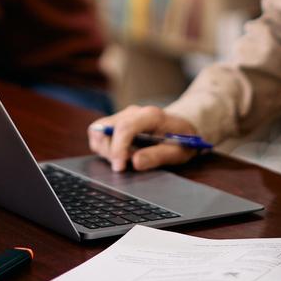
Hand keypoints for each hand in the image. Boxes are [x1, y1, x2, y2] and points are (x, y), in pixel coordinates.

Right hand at [87, 105, 201, 171]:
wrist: (183, 125)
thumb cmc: (182, 139)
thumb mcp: (178, 152)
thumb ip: (157, 156)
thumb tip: (135, 162)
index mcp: (151, 115)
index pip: (124, 128)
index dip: (117, 149)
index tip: (119, 168)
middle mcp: (133, 112)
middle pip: (106, 129)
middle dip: (110, 152)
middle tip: (127, 165)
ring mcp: (123, 116)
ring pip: (98, 131)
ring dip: (105, 150)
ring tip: (126, 159)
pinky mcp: (116, 122)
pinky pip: (98, 133)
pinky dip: (103, 147)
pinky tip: (121, 155)